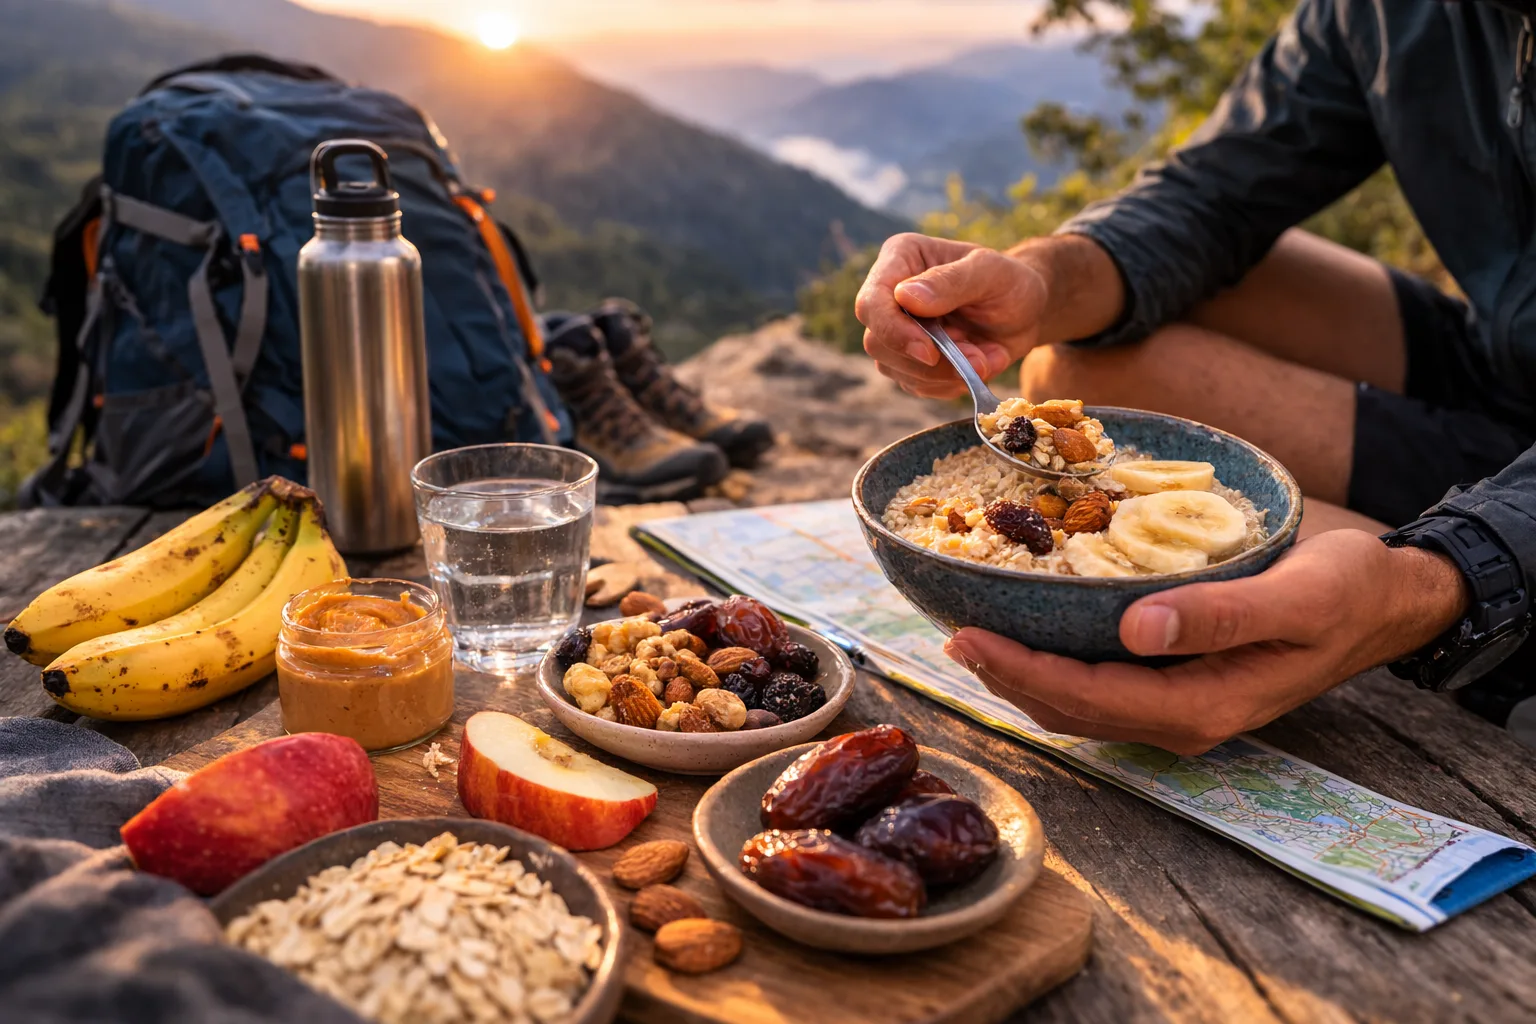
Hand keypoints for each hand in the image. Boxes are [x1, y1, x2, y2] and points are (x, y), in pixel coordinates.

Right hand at [854, 234, 1049, 398]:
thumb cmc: (1009, 282)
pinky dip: (952, 383)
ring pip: (895, 368)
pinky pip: (917, 385)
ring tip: (988, 358)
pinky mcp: (909, 361)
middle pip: (878, 342)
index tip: (929, 353)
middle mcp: (889, 295)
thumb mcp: (990, 272)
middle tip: (978, 360)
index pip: (872, 301)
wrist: (1027, 313)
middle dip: (930, 362)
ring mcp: (897, 331)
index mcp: (901, 259)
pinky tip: (981, 364)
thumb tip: (905, 297)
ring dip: (946, 374)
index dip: (893, 331)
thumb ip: (950, 282)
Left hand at [942, 530, 1469, 754]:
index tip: (964, 638)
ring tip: (969, 637)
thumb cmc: (1346, 591)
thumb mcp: (1296, 596)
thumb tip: (1137, 630)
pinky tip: (1026, 634)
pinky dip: (1053, 664)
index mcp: (1204, 707)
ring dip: (1021, 675)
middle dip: (1005, 676)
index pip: (1089, 697)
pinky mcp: (1177, 683)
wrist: (1386, 600)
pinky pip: (1099, 684)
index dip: (1020, 671)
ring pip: (1080, 703)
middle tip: (948, 634)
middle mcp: (1182, 718)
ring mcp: (1179, 706)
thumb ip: (1219, 615)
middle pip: (1071, 708)